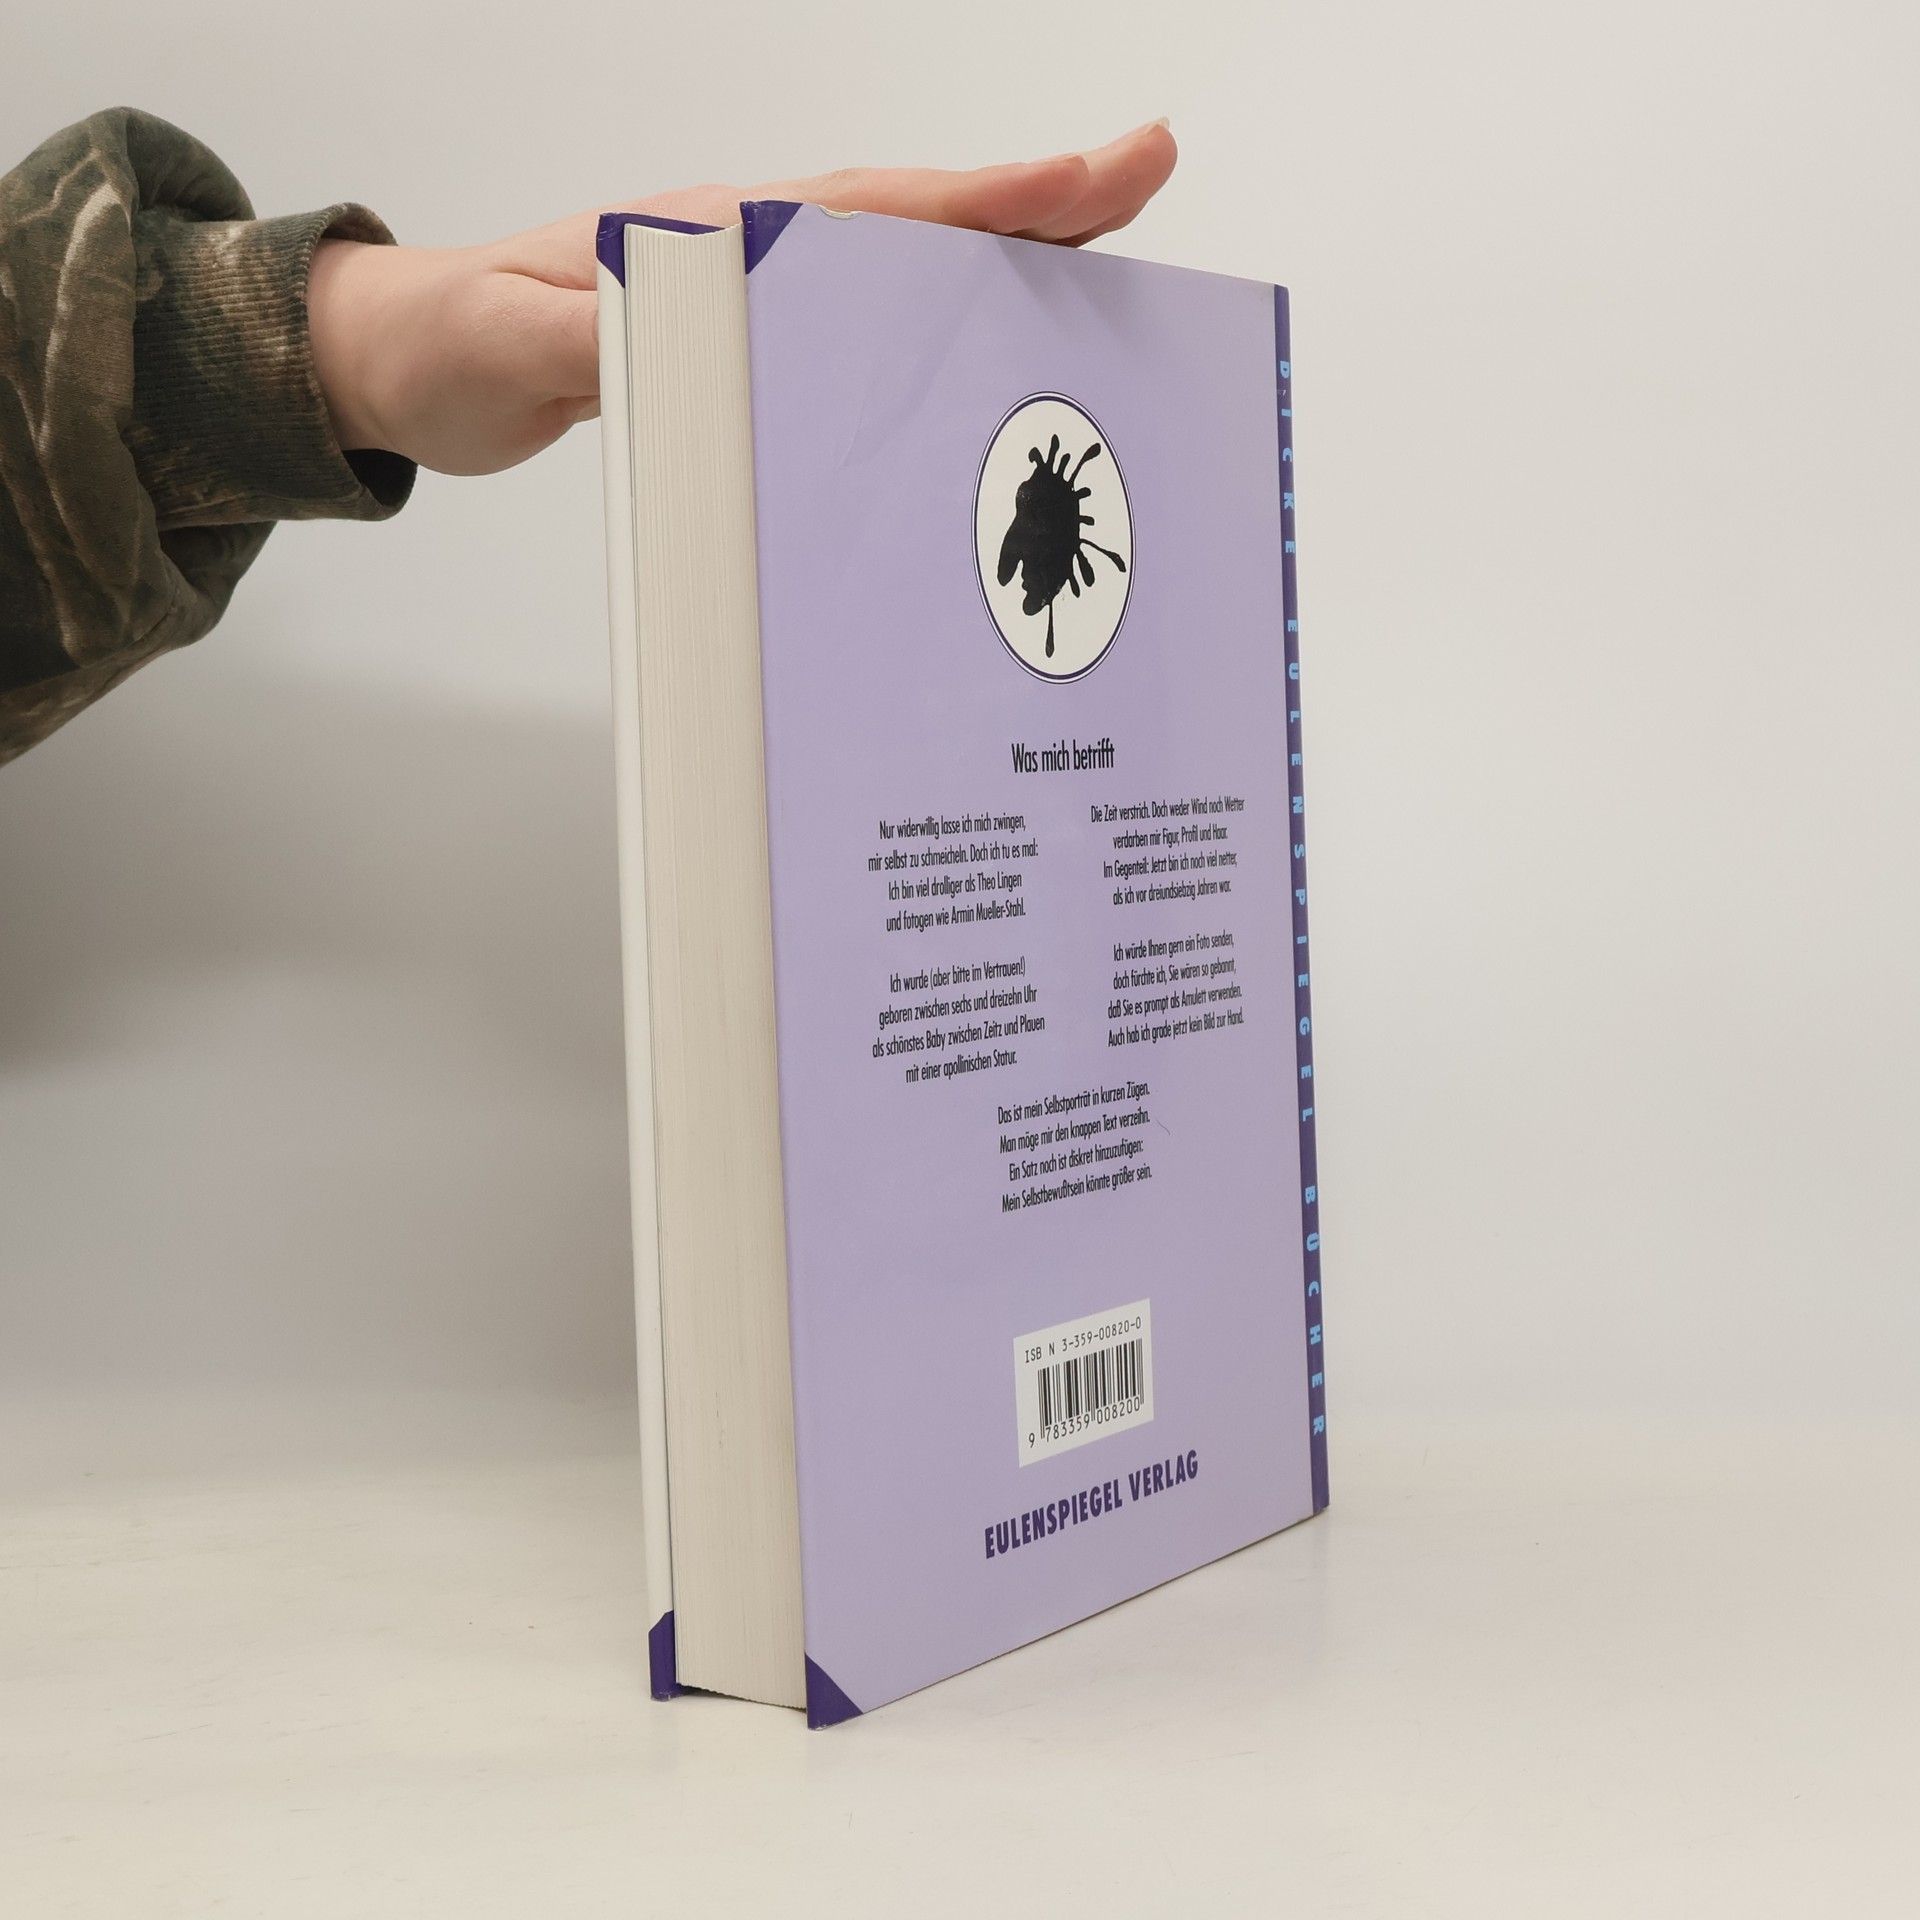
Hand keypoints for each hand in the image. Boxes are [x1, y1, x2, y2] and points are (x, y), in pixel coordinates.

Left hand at [306, 120, 1177, 476]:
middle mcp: (747, 252)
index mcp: (713, 239)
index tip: (1097, 173)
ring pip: (902, 264)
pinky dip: (936, 313)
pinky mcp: (739, 338)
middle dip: (1035, 202)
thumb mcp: (513, 348)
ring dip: (1002, 251)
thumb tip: (698, 337)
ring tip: (1104, 243)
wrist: (399, 356)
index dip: (991, 198)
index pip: (876, 212)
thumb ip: (600, 342)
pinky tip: (976, 330)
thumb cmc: (450, 346)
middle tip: (1148, 176)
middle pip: (917, 222)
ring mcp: (749, 291)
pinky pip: (864, 319)